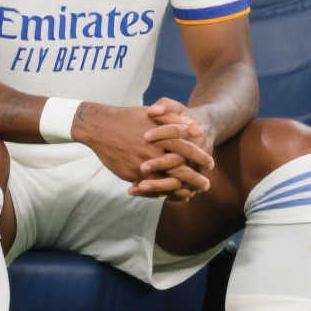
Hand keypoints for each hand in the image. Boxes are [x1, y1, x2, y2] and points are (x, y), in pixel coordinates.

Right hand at [71, 102, 212, 201]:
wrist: (99, 127)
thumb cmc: (127, 118)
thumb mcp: (152, 114)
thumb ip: (174, 120)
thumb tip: (195, 126)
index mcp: (161, 136)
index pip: (187, 149)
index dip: (200, 157)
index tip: (211, 164)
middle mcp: (154, 151)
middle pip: (181, 169)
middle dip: (195, 179)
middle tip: (206, 185)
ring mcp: (142, 164)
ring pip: (166, 181)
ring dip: (181, 190)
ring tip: (192, 194)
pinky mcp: (131, 173)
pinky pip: (149, 187)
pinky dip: (162, 192)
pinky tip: (169, 196)